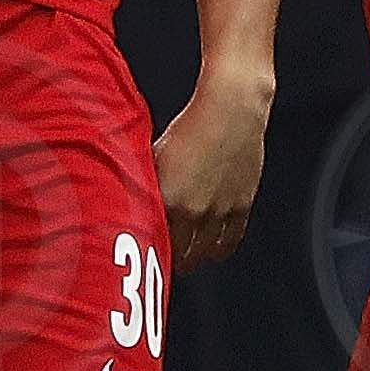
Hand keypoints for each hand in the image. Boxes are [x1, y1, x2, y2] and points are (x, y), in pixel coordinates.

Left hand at [154, 76, 270, 267]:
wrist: (230, 110)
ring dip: (196, 256)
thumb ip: (143, 183)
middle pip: (182, 256)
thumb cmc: (189, 126)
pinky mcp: (242, 206)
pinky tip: (211, 248)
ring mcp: (221, 211)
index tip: (144, 252)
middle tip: (165, 257)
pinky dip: (219, 249)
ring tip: (187, 253)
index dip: (149, 251)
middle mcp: (195, 210)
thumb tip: (127, 201)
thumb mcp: (154, 155)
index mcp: (168, 198)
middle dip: (172, 260)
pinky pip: (231, 242)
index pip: (155, 244)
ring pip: (206, 254)